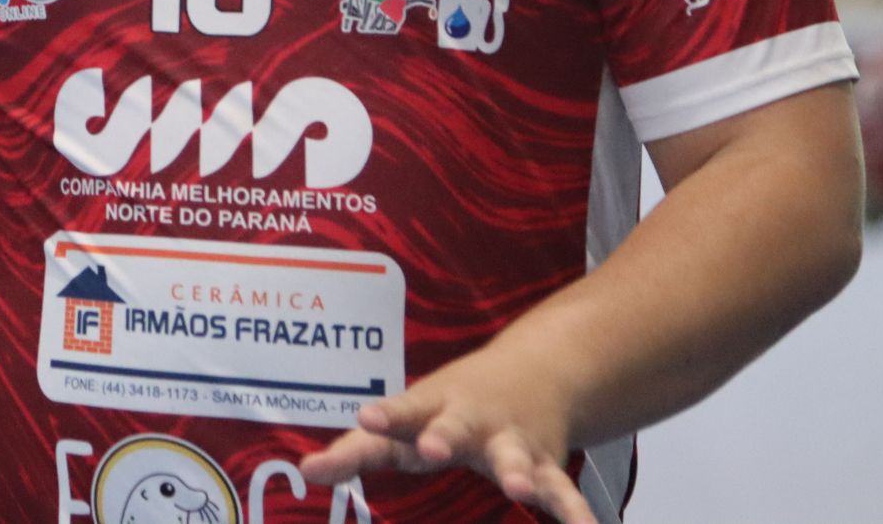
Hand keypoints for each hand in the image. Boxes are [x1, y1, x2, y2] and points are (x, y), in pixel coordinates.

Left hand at [298, 346, 594, 523]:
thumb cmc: (448, 406)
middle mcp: (471, 422)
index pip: (399, 414)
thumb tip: (304, 473)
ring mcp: (511, 442)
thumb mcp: (404, 421)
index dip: (383, 416)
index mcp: (431, 411)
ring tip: (516, 488)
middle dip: (443, 438)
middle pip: (454, 428)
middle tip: (432, 448)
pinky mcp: (545, 464)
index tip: (364, 417)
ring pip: (514, 456)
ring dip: (515, 471)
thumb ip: (355, 451)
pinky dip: (577, 512)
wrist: (535, 372)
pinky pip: (563, 491)